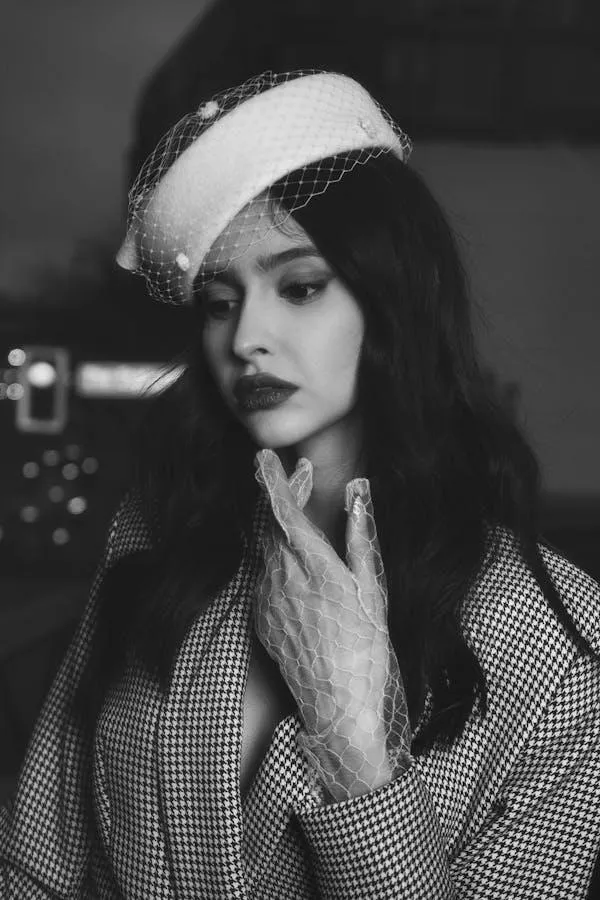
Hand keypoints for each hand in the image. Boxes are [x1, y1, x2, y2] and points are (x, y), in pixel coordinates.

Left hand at [254, 449, 410, 800]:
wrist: (338, 704)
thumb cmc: (366, 646)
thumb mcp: (372, 587)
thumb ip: (359, 536)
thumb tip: (358, 493)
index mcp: (313, 565)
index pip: (283, 510)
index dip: (274, 479)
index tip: (265, 456)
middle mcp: (282, 577)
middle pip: (270, 522)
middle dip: (282, 493)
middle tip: (302, 475)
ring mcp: (266, 598)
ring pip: (265, 546)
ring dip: (280, 523)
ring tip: (303, 513)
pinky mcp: (261, 617)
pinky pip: (265, 574)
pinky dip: (279, 556)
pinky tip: (299, 562)